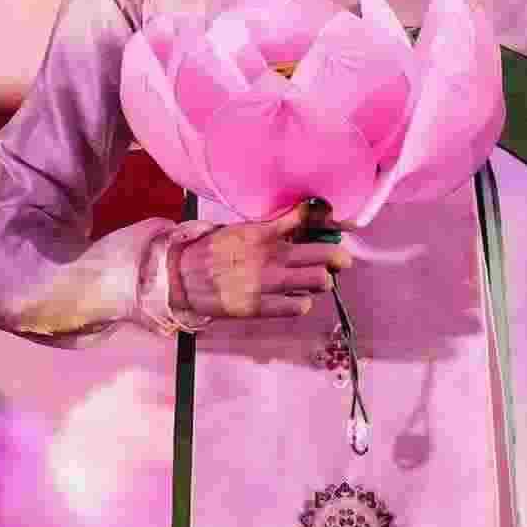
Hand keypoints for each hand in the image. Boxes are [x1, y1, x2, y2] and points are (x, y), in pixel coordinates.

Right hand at [174, 201, 356, 322]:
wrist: (182, 278)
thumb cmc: (214, 252)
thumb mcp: (244, 230)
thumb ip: (275, 227)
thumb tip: (305, 219)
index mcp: (265, 233)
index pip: (309, 220)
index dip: (333, 222)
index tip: (343, 225)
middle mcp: (271, 257)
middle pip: (327, 255)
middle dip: (339, 258)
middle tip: (339, 261)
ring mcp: (268, 284)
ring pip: (320, 281)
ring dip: (321, 281)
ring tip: (314, 280)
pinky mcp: (261, 308)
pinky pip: (299, 306)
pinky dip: (301, 302)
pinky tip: (294, 298)